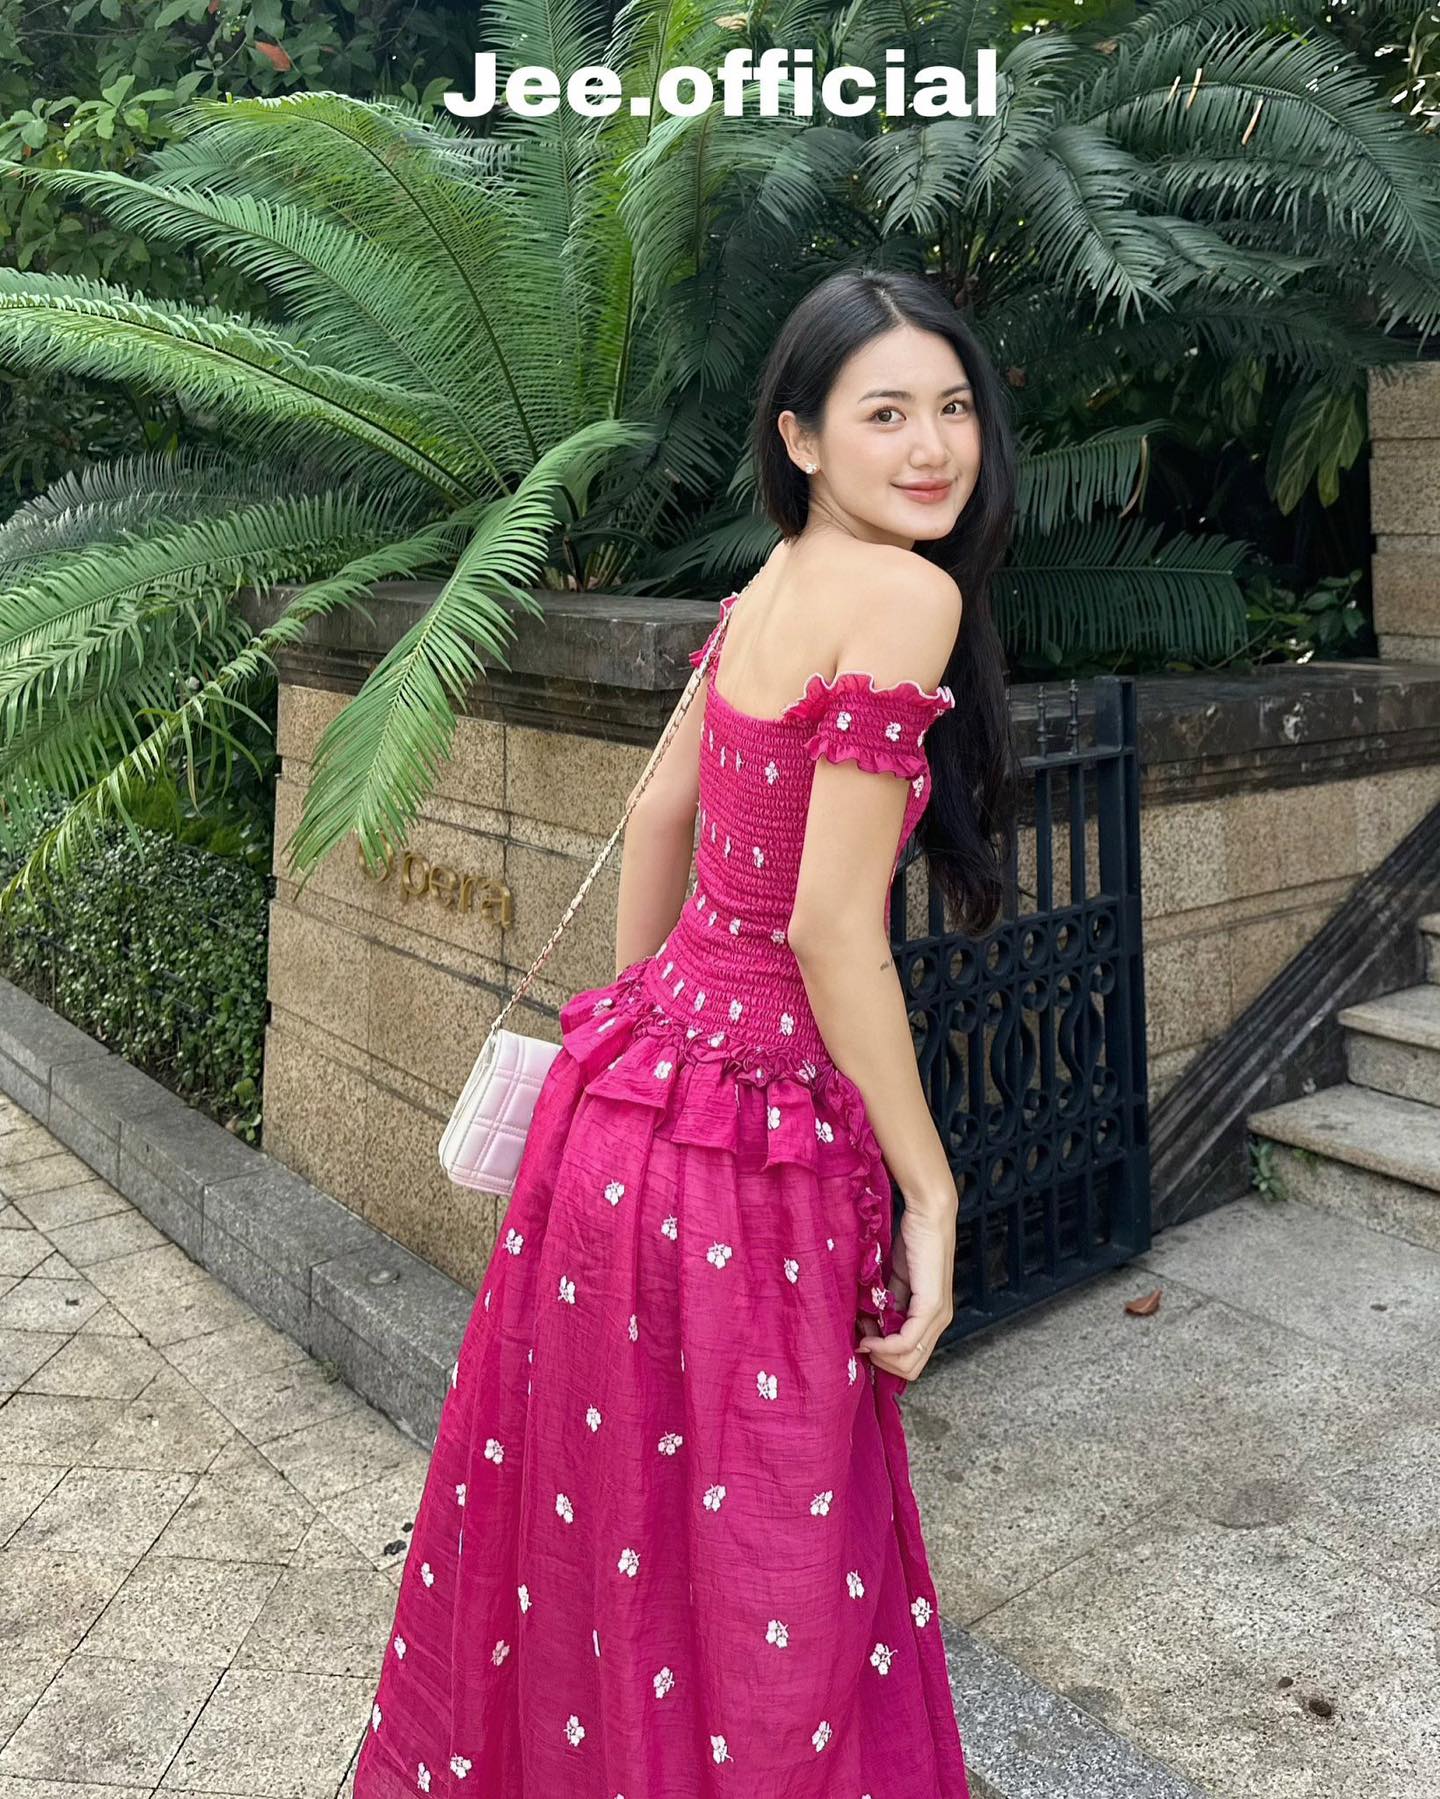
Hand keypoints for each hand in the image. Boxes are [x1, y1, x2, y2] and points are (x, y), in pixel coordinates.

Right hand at [856, 1202, 955, 1383]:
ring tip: (864, 1333)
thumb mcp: (896, 1280)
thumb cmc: (913, 1241)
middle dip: (881, 1361)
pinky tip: (869, 1336)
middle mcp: (940, 1322)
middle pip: (911, 1368)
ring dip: (880, 1354)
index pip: (911, 1359)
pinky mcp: (931, 1306)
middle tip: (861, 1340)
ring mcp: (937, 1316)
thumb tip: (870, 1328)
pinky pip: (906, 1341)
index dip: (884, 1357)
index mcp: (932, 1317)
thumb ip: (889, 1305)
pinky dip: (884, 1345)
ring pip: (909, 1360)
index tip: (862, 1339)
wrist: (927, 1215)